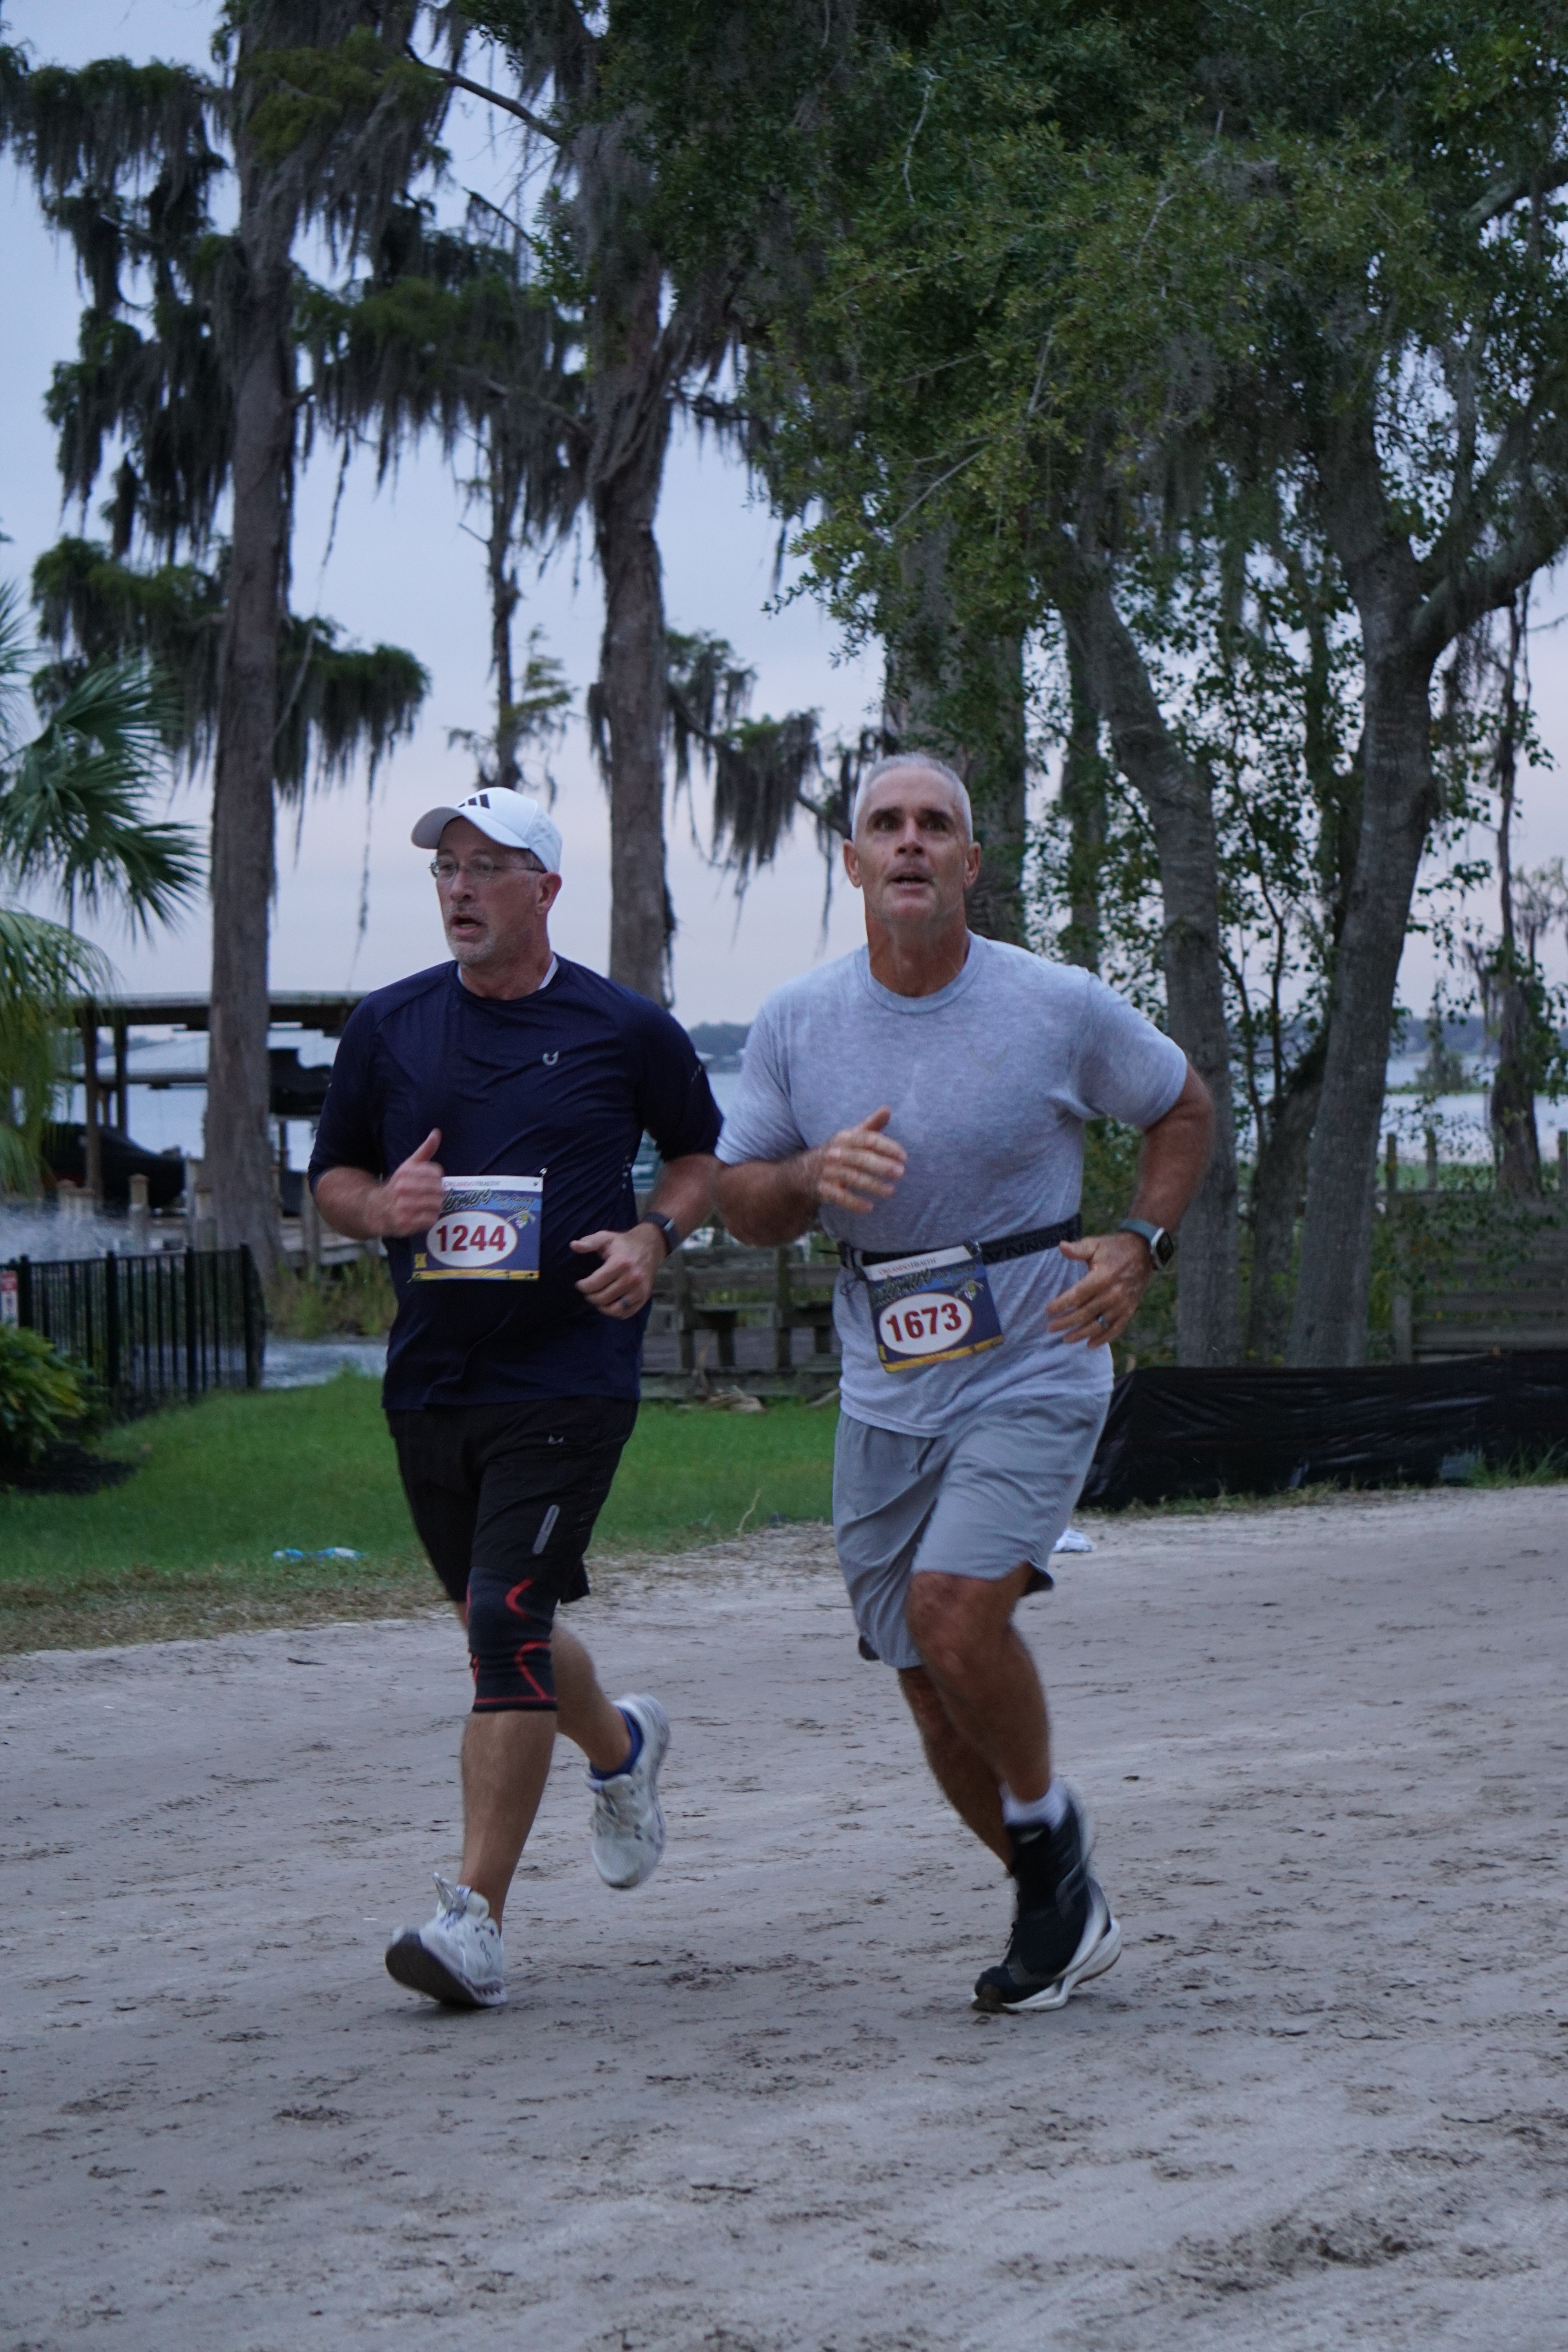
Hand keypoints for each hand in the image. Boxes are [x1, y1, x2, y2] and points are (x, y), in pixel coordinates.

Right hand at [370, 1129, 444, 1237]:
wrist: (375, 1209)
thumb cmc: (397, 1186)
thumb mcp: (408, 1166)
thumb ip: (425, 1150)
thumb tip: (436, 1132)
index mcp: (404, 1173)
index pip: (436, 1173)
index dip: (438, 1178)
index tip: (434, 1181)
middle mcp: (401, 1189)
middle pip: (438, 1189)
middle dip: (439, 1192)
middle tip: (434, 1195)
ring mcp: (402, 1207)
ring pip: (436, 1204)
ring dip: (436, 1205)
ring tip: (429, 1204)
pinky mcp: (404, 1224)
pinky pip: (430, 1219)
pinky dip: (431, 1217)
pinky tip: (424, 1215)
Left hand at [571, 1223, 666, 1317]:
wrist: (650, 1246)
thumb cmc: (623, 1243)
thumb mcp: (605, 1237)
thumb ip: (589, 1242)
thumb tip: (573, 1246)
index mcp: (620, 1263)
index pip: (595, 1283)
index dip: (583, 1286)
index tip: (579, 1284)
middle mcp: (632, 1278)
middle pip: (603, 1298)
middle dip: (590, 1296)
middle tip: (588, 1292)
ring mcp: (639, 1289)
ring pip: (614, 1310)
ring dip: (601, 1307)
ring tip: (597, 1299)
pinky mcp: (644, 1297)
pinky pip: (626, 1313)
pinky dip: (615, 1312)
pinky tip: (609, 1303)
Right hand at [807, 1107, 906, 1214]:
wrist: (803, 1171)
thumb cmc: (838, 1151)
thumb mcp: (851, 1137)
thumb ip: (871, 1126)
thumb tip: (887, 1109)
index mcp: (844, 1138)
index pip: (866, 1139)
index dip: (886, 1146)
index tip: (903, 1156)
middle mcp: (834, 1153)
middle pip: (859, 1158)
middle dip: (881, 1165)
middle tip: (901, 1173)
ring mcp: (827, 1171)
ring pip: (850, 1177)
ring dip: (872, 1185)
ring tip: (891, 1192)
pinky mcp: (822, 1189)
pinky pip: (838, 1197)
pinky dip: (853, 1203)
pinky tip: (869, 1208)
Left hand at [1047, 1231, 1151, 1348]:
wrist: (1144, 1251)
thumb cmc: (1115, 1248)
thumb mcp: (1095, 1244)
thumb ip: (1078, 1249)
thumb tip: (1061, 1246)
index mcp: (1102, 1277)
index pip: (1076, 1296)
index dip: (1061, 1305)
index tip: (1047, 1311)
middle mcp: (1112, 1294)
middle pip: (1085, 1313)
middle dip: (1066, 1322)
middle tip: (1050, 1328)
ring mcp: (1122, 1304)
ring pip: (1099, 1325)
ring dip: (1081, 1334)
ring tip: (1066, 1339)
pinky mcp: (1130, 1309)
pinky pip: (1116, 1328)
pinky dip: (1104, 1338)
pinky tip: (1090, 1344)